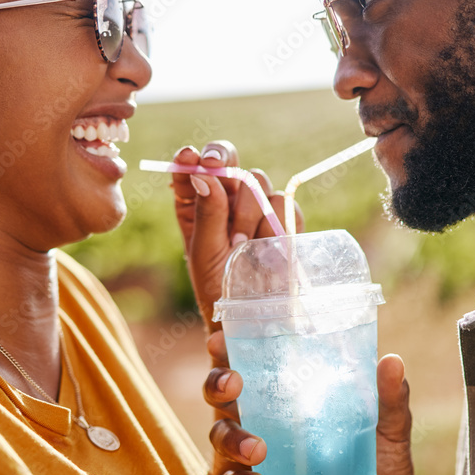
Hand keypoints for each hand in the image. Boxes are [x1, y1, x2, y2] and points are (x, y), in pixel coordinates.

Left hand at [172, 142, 298, 327]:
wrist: (252, 318)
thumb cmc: (218, 287)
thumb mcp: (204, 252)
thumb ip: (205, 213)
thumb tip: (203, 175)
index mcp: (197, 202)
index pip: (192, 167)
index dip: (192, 157)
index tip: (189, 156)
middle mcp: (226, 198)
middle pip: (228, 158)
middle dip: (221, 157)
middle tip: (214, 165)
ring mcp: (256, 207)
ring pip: (258, 181)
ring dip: (247, 211)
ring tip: (240, 246)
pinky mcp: (283, 219)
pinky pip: (285, 203)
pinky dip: (276, 222)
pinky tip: (266, 250)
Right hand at [203, 330, 416, 474]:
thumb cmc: (383, 459)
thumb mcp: (390, 426)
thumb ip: (389, 397)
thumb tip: (391, 361)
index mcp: (288, 394)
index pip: (249, 361)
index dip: (226, 348)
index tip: (220, 337)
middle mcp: (264, 419)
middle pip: (221, 396)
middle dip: (217, 384)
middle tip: (234, 384)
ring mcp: (257, 459)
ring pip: (221, 439)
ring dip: (231, 439)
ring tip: (258, 449)